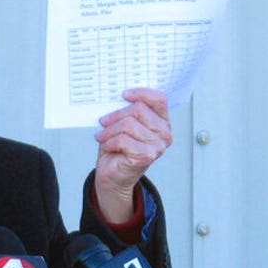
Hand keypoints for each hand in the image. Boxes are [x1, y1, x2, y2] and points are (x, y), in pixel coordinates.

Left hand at [94, 88, 172, 222]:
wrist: (113, 174)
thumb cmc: (118, 147)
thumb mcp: (124, 123)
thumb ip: (128, 110)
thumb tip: (120, 96)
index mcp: (162, 121)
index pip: (159, 99)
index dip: (141, 93)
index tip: (124, 94)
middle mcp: (164, 133)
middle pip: (139, 109)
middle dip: (116, 115)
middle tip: (104, 121)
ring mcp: (157, 146)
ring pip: (128, 124)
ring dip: (110, 130)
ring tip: (103, 136)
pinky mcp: (146, 156)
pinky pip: (123, 139)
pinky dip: (110, 142)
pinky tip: (108, 146)